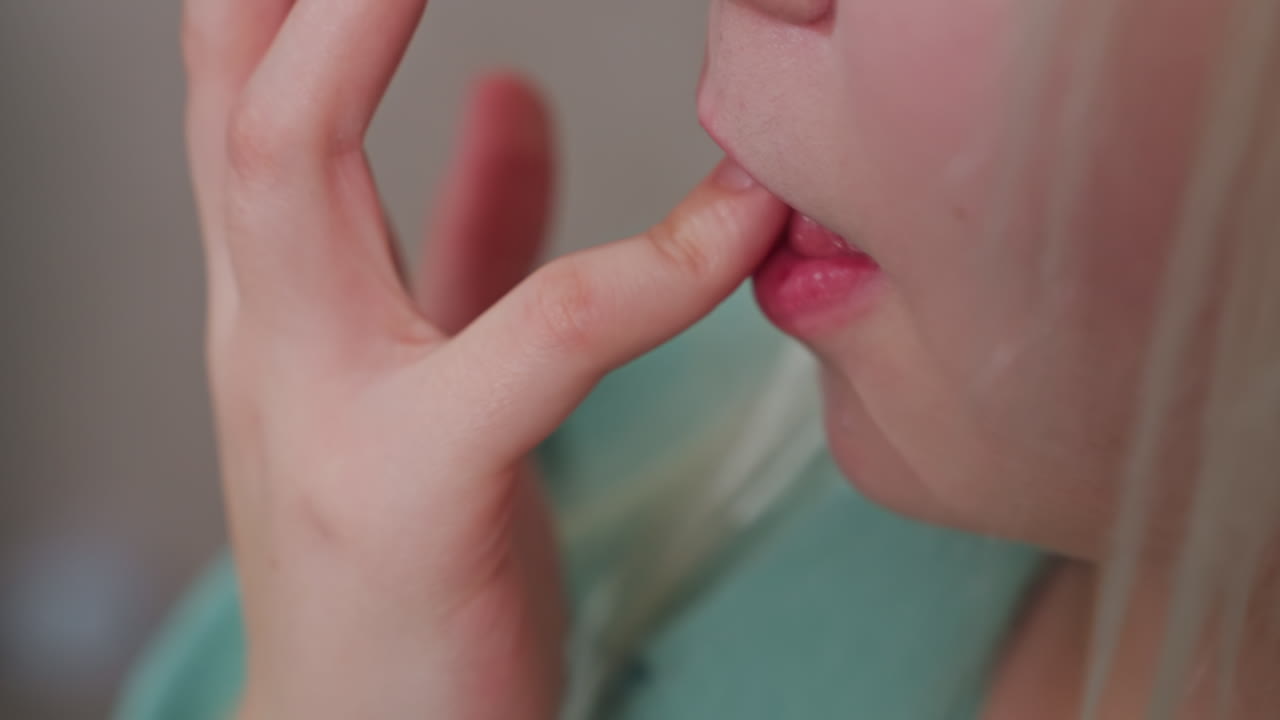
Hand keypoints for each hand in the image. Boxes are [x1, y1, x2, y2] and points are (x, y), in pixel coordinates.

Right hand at [181, 1, 787, 717]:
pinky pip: (537, 340)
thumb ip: (465, 233)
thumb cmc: (401, 564)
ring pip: (287, 171)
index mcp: (277, 297)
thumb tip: (512, 92)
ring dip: (353, 31)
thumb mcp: (419, 374)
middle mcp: (267, 331)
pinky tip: (737, 216)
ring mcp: (315, 408)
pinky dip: (645, 266)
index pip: (249, 92)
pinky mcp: (408, 494)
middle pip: (233, 98)